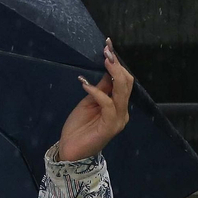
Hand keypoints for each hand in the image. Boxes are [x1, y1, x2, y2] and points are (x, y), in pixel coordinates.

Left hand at [56, 38, 132, 162]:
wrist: (70, 152)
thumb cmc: (78, 128)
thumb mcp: (88, 103)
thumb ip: (100, 89)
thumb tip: (108, 69)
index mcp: (118, 105)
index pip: (123, 80)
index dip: (117, 62)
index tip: (108, 45)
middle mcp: (122, 111)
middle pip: (127, 83)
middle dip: (117, 65)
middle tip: (107, 51)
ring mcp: (118, 119)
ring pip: (122, 91)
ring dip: (113, 73)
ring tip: (104, 60)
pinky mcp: (110, 126)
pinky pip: (108, 104)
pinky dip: (97, 92)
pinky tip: (84, 83)